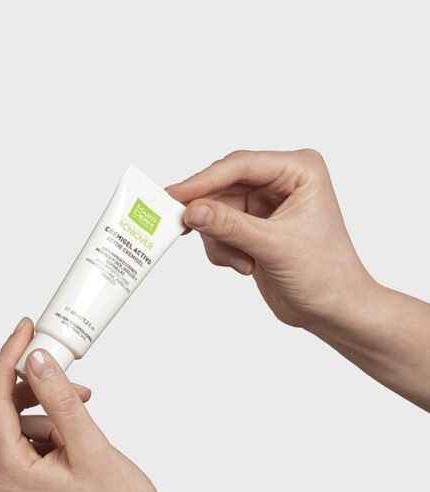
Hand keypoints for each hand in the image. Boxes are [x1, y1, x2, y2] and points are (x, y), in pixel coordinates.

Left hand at [0, 318, 384, 491]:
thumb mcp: (89, 443)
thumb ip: (59, 398)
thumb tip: (35, 360)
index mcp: (8, 477)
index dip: (8, 358)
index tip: (26, 330)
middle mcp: (0, 488)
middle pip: (3, 416)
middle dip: (36, 390)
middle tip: (72, 377)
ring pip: (19, 431)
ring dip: (50, 414)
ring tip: (85, 417)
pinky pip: (28, 449)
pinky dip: (52, 433)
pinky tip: (78, 437)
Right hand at [168, 149, 377, 328]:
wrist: (333, 309)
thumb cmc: (324, 274)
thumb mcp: (274, 247)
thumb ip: (230, 226)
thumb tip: (192, 211)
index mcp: (298, 170)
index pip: (241, 165)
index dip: (204, 180)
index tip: (175, 195)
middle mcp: (281, 181)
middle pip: (223, 186)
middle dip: (211, 215)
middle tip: (185, 230)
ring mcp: (266, 205)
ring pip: (217, 210)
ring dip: (221, 240)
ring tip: (242, 262)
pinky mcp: (254, 227)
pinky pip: (220, 230)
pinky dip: (224, 250)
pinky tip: (246, 266)